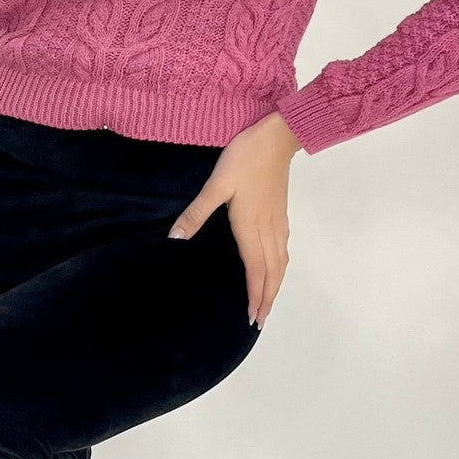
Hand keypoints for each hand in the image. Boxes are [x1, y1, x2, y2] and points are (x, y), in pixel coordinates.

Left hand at [166, 110, 301, 328]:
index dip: (255, 295)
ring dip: (275, 285)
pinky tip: (275, 267)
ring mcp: (277, 221)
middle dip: (267, 298)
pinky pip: (283, 249)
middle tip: (260, 320)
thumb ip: (196, 213)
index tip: (252, 317)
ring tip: (268, 302)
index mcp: (250, 226)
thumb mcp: (216, 184)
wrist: (277, 137)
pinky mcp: (281, 212)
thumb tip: (175, 239)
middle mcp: (267, 229)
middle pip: (271, 272)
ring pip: (280, 262)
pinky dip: (280, 267)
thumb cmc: (245, 158)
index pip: (255, 269)